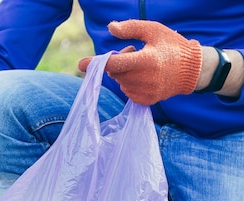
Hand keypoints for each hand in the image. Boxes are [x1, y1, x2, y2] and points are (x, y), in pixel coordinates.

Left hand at [77, 20, 201, 104]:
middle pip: (115, 72)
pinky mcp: (146, 101)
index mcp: (147, 60)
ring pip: (120, 82)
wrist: (193, 71)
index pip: (115, 63)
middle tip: (133, 52)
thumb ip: (131, 27)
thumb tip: (110, 28)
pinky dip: (130, 83)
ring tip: (143, 65)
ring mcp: (146, 92)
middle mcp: (145, 79)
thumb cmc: (172, 46)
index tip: (81, 64)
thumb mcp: (154, 30)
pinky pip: (127, 91)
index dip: (97, 63)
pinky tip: (145, 77)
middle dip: (118, 62)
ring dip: (125, 73)